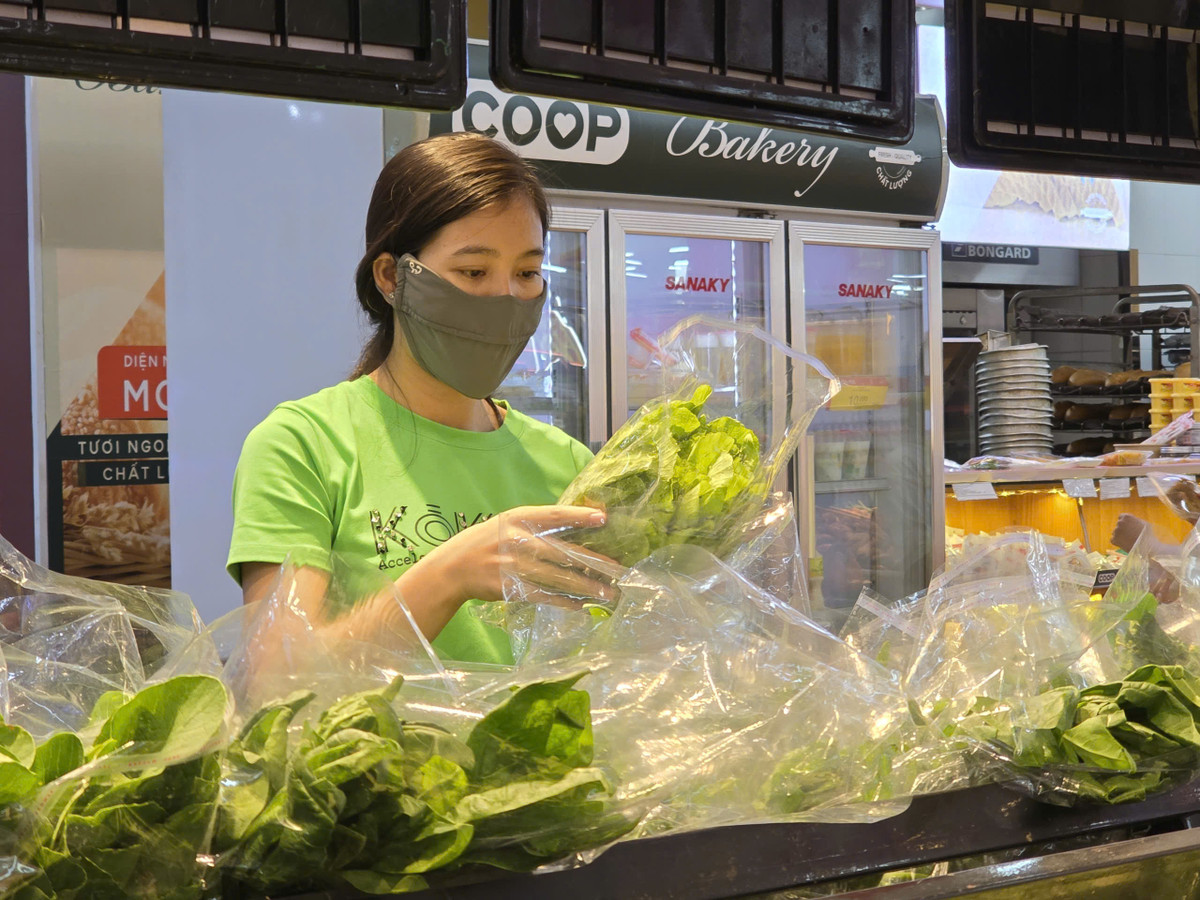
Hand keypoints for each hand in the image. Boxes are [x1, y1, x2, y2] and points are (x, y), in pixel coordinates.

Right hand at [418, 505, 620, 608]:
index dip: (579, 516)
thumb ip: (537, 525)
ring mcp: (514, 566)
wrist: (453, 568)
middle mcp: (517, 540)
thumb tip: (577, 529)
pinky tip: (581, 605)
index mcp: (518, 518)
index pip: (554, 515)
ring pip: (557, 578)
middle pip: (563, 552)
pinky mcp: (510, 588)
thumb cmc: (486, 541)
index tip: (603, 519)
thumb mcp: (508, 523)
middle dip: (593, 562)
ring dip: (585, 587)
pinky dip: (563, 602)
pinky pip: (543, 596)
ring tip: (608, 593)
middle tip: (619, 569)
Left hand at [1111, 513, 1150, 552]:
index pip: (1121, 517)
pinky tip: (1126, 544)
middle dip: (1123, 529)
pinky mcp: (1113, 540)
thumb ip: (1134, 520)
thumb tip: (1130, 520)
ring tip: (1130, 541)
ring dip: (1120, 536)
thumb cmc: (1147, 535)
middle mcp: (1120, 522)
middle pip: (1118, 525)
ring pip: (1116, 533)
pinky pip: (1114, 540)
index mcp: (1127, 517)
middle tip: (1130, 535)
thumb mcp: (1143, 523)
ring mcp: (1116, 531)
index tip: (1128, 527)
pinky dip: (1118, 542)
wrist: (1146, 547)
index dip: (1125, 522)